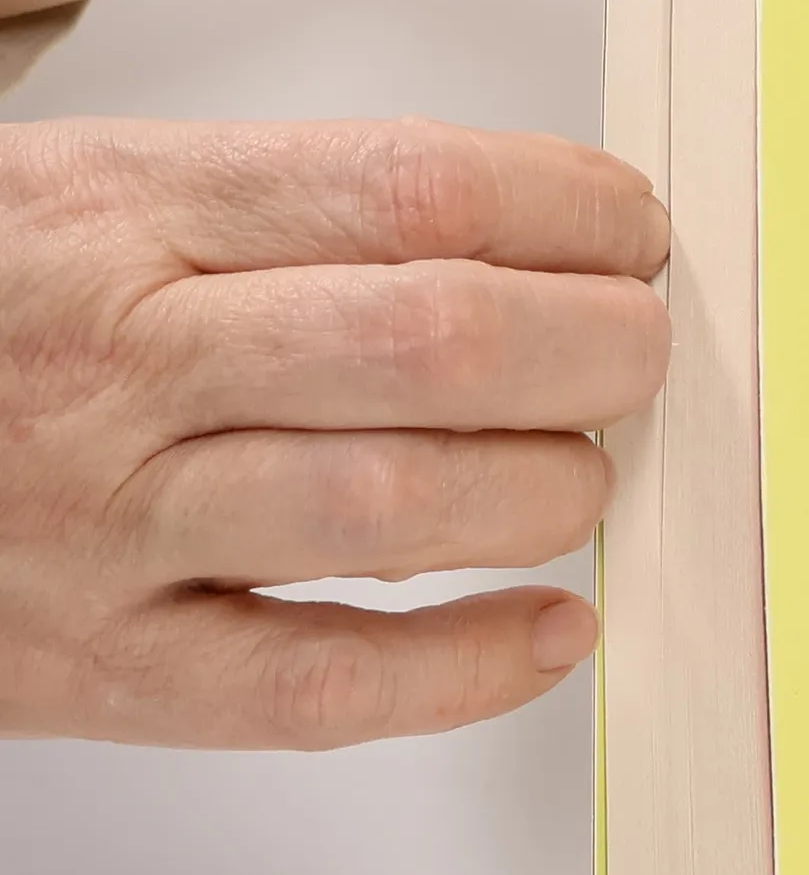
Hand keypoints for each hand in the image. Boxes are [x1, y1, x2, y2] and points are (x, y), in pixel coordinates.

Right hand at [0, 118, 667, 746]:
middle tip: (643, 354)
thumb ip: (295, 212)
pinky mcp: (109, 668)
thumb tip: (537, 240)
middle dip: (592, 348)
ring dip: (543, 492)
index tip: (636, 232)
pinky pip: (316, 687)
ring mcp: (113, 526)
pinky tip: (551, 631)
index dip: (565, 210)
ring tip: (588, 474)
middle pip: (428, 341)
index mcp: (130, 210)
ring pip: (391, 506)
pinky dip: (463, 670)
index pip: (408, 187)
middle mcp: (127, 361)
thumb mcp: (99, 194)